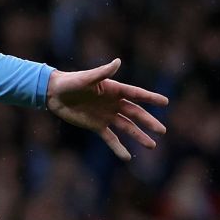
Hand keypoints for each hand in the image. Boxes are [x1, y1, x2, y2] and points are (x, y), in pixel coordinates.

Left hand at [44, 58, 168, 159]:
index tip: (165, 102)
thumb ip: (103, 72)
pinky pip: (110, 138)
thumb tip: (118, 62)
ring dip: (139, 136)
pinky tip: (127, 157)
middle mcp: (114, 103)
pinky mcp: (97, 126)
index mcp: (115, 89)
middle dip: (149, 122)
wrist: (54, 94)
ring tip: (152, 146)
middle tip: (162, 131)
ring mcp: (107, 115)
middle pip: (136, 114)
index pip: (137, 94)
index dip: (151, 98)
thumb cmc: (71, 82)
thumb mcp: (86, 78)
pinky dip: (118, 147)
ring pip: (127, 127)